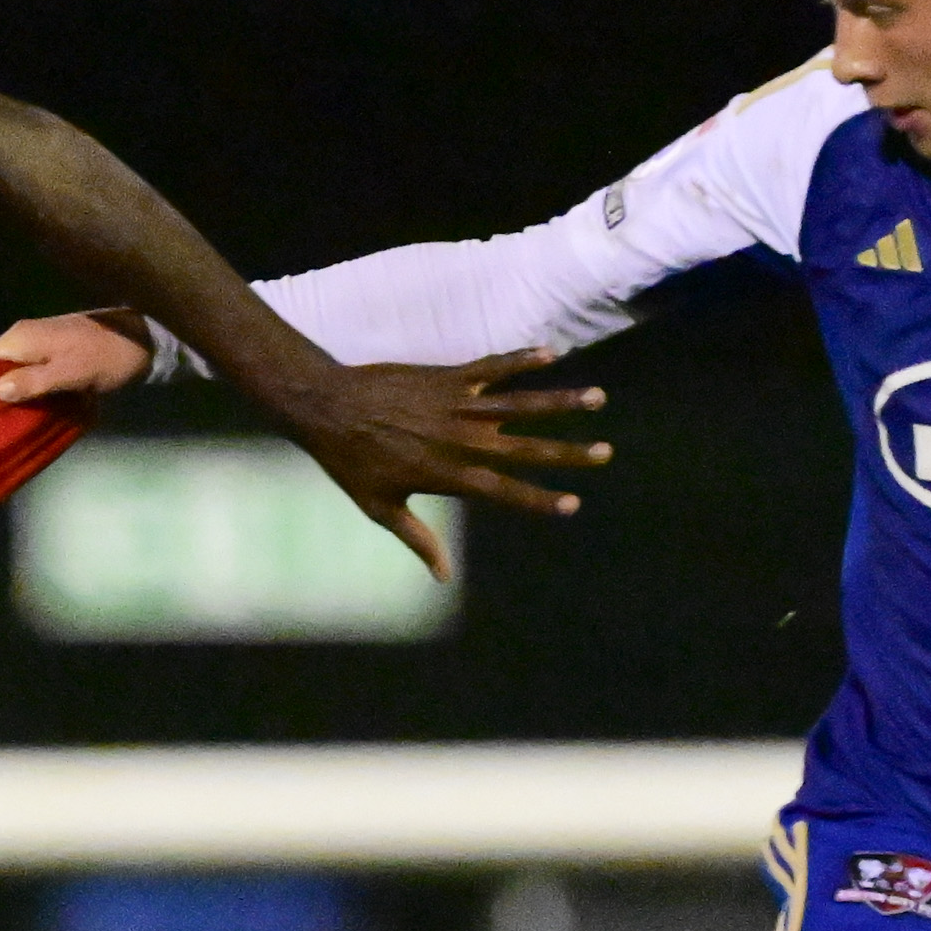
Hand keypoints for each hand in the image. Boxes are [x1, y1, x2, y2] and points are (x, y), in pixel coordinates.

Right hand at [0, 311, 151, 403]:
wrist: (143, 340)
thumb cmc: (105, 357)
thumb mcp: (70, 373)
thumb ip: (34, 381)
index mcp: (22, 337)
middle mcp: (23, 336)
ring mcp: (38, 343)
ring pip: (12, 371)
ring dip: (12, 394)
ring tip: (8, 421)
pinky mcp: (52, 351)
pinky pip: (30, 371)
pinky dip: (29, 389)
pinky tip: (30, 408)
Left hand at [221, 333, 608, 579]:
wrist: (325, 406)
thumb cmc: (349, 462)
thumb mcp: (380, 507)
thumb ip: (418, 540)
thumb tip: (443, 577)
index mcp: (448, 475)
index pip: (505, 491)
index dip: (539, 499)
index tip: (573, 504)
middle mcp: (460, 440)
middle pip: (525, 448)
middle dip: (568, 452)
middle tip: (605, 452)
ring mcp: (456, 405)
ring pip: (519, 402)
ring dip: (560, 400)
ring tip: (597, 398)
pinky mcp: (447, 376)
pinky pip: (491, 366)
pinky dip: (520, 359)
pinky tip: (550, 354)